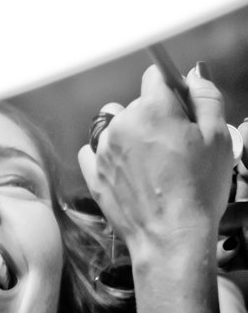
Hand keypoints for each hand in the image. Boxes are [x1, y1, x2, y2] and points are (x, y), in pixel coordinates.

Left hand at [78, 65, 233, 258]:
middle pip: (137, 104)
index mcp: (153, 108)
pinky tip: (129, 173)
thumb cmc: (199, 190)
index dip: (173, 91)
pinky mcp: (92, 171)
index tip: (182, 110)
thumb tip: (195, 74)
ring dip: (130, 134)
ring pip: (115, 125)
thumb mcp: (219, 138)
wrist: (171, 238)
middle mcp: (121, 122)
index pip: (157, 76)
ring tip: (151, 162)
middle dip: (155, 117)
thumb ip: (206, 98)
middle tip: (176, 148)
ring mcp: (103, 148)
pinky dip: (109, 156)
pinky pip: (94, 150)